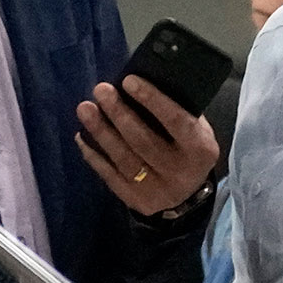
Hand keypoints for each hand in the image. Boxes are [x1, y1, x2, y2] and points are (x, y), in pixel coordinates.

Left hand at [75, 76, 219, 214]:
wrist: (189, 194)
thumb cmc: (188, 149)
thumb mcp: (197, 129)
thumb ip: (177, 112)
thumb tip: (140, 84)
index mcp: (200, 149)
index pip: (175, 121)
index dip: (152, 100)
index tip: (129, 81)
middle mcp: (180, 172)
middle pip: (143, 140)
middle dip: (119, 113)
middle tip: (100, 90)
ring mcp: (157, 190)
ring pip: (123, 157)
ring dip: (100, 131)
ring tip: (85, 109)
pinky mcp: (137, 201)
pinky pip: (110, 176)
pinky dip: (93, 155)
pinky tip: (82, 136)